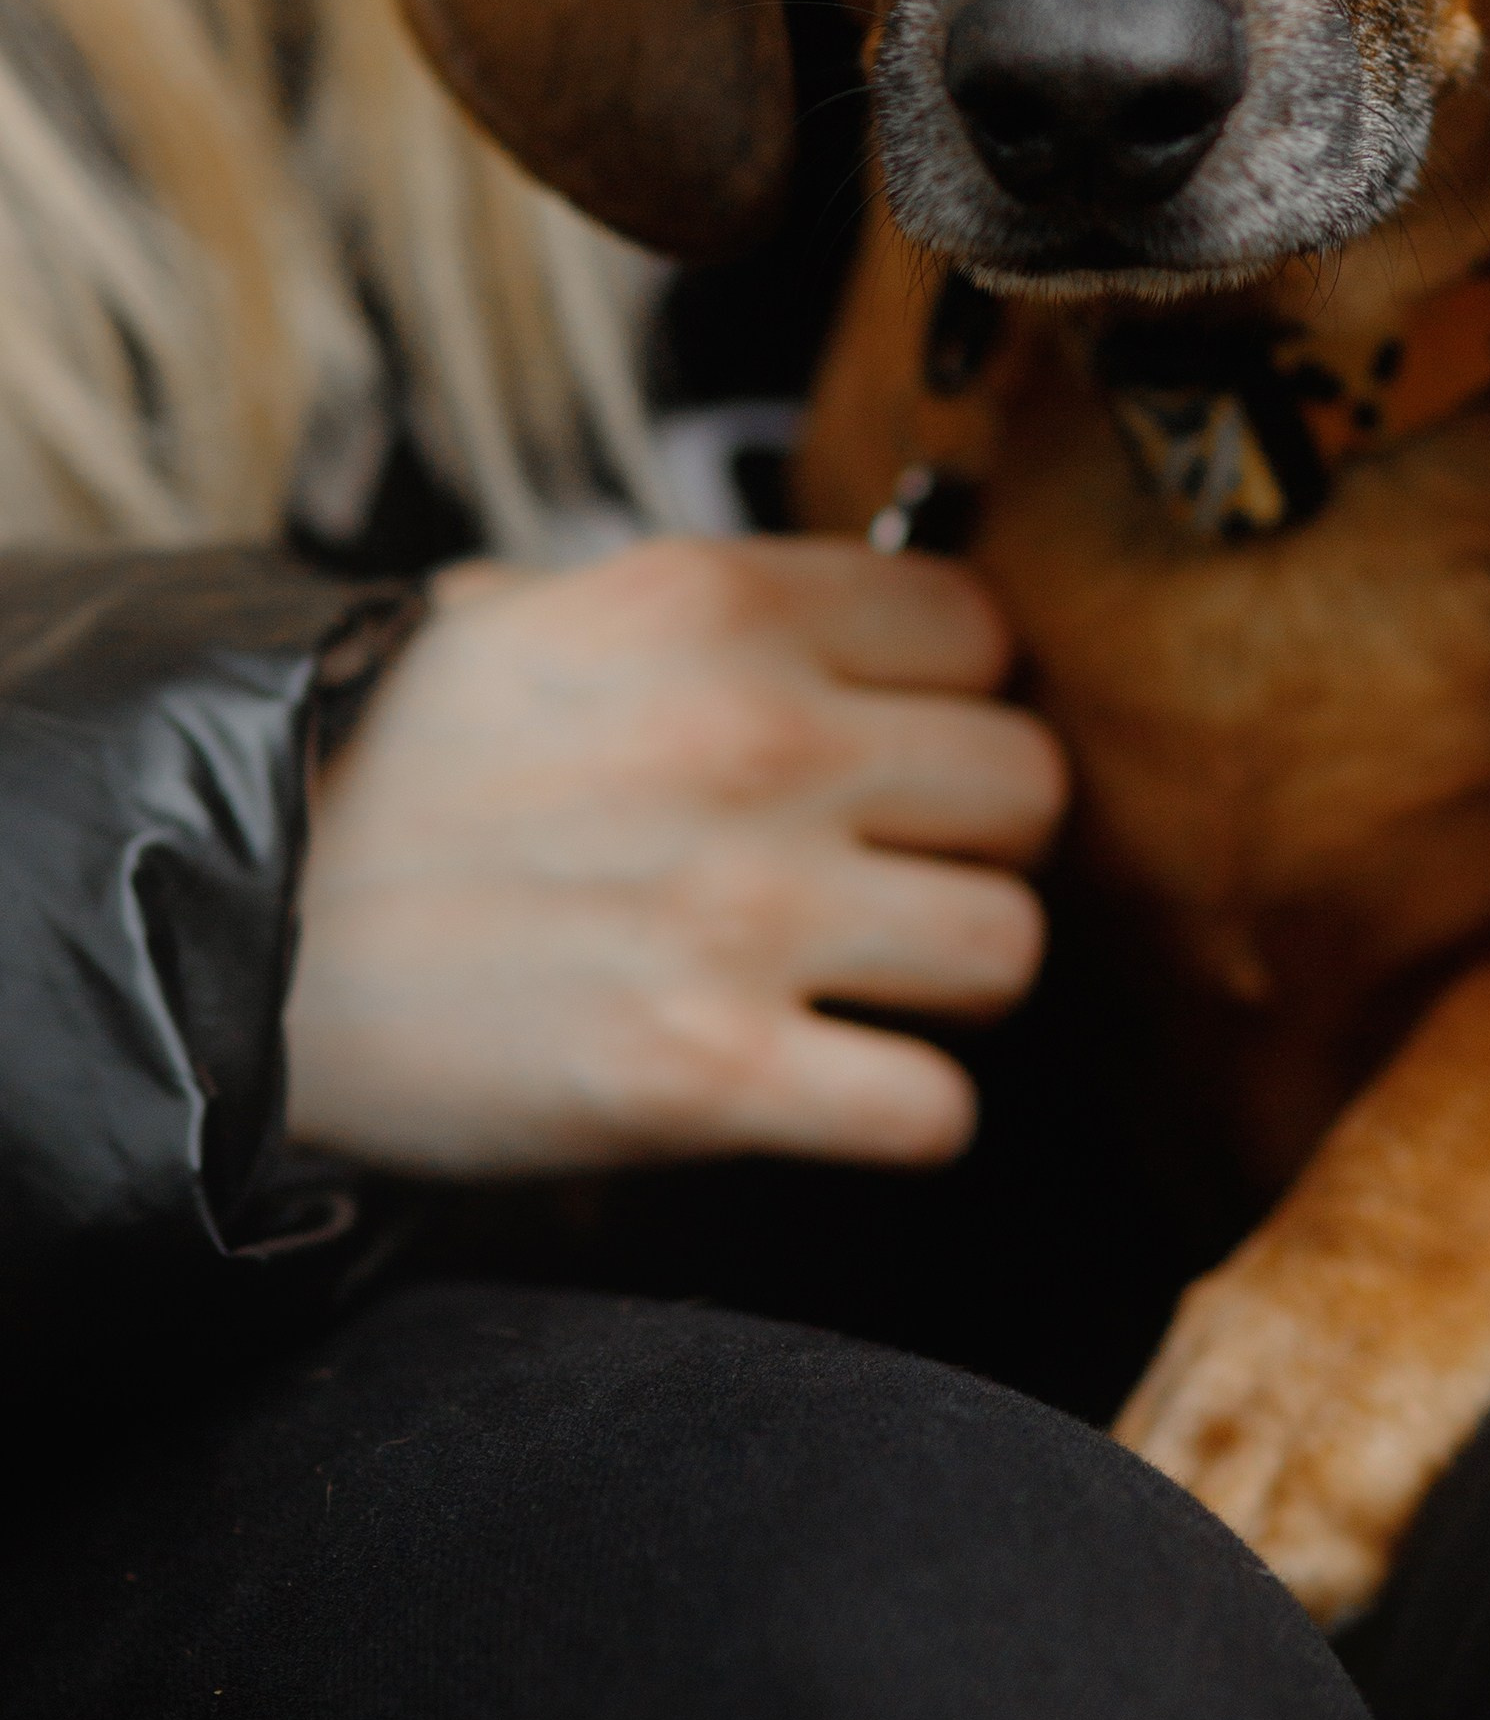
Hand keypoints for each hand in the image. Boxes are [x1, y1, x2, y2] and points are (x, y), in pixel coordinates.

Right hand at [287, 537, 1065, 1175]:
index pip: (981, 630)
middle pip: (1030, 786)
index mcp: (716, 602)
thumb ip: (706, 613)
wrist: (229, 936)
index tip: (903, 742)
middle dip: (974, 838)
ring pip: (1011, 945)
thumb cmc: (381, 774)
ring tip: (866, 979)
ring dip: (952, 977)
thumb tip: (853, 628)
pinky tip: (833, 1085)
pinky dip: (904, 1116)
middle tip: (892, 870)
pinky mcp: (714, 1073)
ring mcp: (745, 909)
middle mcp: (757, 739)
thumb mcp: (531, 613)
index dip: (953, 697)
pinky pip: (934, 1111)